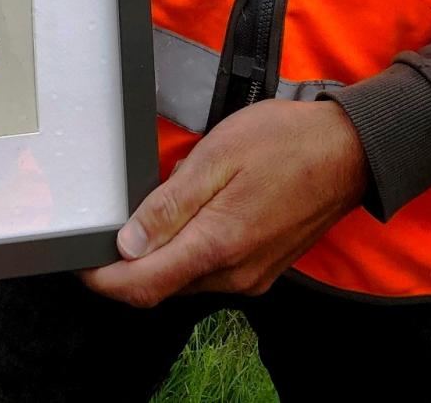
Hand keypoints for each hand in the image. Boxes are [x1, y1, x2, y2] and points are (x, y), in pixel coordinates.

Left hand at [80, 98, 369, 307]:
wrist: (349, 152)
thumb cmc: (285, 143)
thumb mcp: (217, 156)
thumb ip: (170, 205)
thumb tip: (128, 243)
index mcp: (217, 245)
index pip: (142, 286)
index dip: (103, 279)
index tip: (82, 260)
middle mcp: (233, 275)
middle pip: (161, 288)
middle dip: (127, 267)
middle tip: (108, 228)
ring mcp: (251, 277)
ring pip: (185, 281)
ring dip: (159, 259)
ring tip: (148, 215)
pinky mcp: (262, 269)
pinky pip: (211, 273)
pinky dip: (188, 253)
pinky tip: (189, 218)